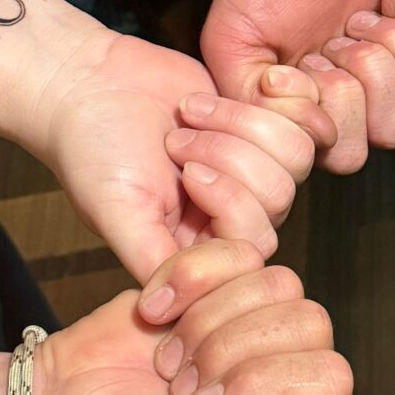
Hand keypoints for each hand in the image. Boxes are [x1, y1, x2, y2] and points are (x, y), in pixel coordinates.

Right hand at [31, 238, 356, 394]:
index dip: (264, 386)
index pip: (330, 381)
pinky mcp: (217, 286)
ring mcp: (253, 328)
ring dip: (208, 322)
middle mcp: (286, 381)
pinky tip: (154, 314)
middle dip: (230, 353)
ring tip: (167, 365)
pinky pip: (237, 252)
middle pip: (310, 324)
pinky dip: (189, 277)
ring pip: (279, 283)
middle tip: (178, 394)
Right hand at [35, 30, 330, 279]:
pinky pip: (304, 124)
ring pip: (295, 158)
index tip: (184, 175)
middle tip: (175, 140)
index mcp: (198, 249)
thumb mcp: (114, 212)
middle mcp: (231, 217)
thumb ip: (153, 261)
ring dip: (239, 124)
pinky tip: (216, 100)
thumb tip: (180, 312)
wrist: (91, 82)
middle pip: (278, 198)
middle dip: (227, 154)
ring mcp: (253, 173)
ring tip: (189, 115)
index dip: (229, 203)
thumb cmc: (92, 147)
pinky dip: (267, 102)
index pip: (252, 248)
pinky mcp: (265, 132)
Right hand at [202, 0, 394, 167]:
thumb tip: (307, 135)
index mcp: (312, 106)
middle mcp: (360, 94)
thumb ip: (247, 101)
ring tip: (366, 14)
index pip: (336, 153)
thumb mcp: (232, 35)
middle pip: (387, 133)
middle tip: (340, 33)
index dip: (327, 111)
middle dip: (364, 78)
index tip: (302, 61)